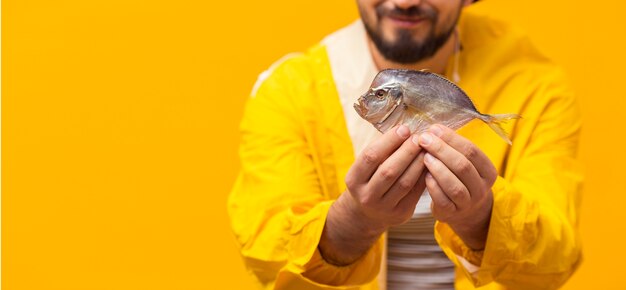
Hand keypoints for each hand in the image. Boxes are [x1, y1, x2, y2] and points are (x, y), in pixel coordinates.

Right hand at [319, 125, 426, 264]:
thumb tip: (404, 131)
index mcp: (353, 180)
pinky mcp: (400, 214)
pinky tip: (430, 163)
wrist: (367, 214)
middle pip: (389, 170)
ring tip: (426, 148)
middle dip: (406, 151)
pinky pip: (415, 192)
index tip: (403, 128)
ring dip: (418, 162)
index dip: (388, 141)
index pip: (370, 156)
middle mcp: (366, 196)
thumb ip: (381, 152)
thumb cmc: (368, 181)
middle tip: (419, 137)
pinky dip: (423, 176)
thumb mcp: (364, 168)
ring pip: (405, 182)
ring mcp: (383, 208)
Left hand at [418, 124, 496, 249]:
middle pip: (463, 166)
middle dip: (441, 150)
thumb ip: (452, 147)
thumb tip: (433, 129)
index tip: (433, 128)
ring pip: (454, 185)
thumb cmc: (460, 179)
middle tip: (423, 139)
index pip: (472, 151)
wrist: (465, 210)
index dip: (452, 138)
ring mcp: (468, 203)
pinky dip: (432, 186)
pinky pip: (442, 199)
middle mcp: (481, 188)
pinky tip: (423, 175)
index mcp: (488, 171)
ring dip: (437, 168)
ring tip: (424, 156)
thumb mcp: (463, 162)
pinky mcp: (452, 213)